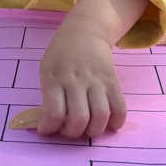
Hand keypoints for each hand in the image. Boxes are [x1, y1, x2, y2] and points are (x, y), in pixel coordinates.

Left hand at [37, 21, 126, 138]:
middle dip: (73, 134)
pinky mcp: (112, 81)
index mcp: (55, 78)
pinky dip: (115, 123)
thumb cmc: (61, 55)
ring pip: (100, 116)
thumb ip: (48, 96)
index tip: (47, 129)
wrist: (85, 32)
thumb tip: (51, 125)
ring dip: (94, 131)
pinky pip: (119, 108)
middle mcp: (76, 80)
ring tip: (87, 129)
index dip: (50, 129)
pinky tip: (108, 124)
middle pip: (79, 119)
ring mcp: (96, 81)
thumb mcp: (46, 70)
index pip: (54, 112)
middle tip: (69, 129)